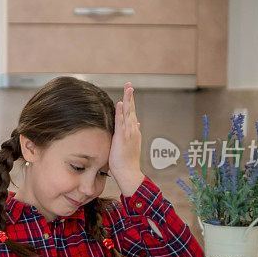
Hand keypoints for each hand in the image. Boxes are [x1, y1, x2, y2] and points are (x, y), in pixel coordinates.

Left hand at [109, 82, 144, 196]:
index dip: (130, 101)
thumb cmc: (127, 161)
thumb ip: (134, 132)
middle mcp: (133, 130)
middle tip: (129, 84)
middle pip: (131, 109)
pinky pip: (121, 122)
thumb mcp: (132, 144)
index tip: (129, 90)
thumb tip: (138, 123)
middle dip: (130, 96)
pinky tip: (119, 103)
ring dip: (128, 100)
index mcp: (134, 131)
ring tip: (128, 88)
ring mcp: (128, 133)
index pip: (131, 113)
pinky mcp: (122, 138)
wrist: (128, 173)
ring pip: (128, 113)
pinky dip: (120, 112)